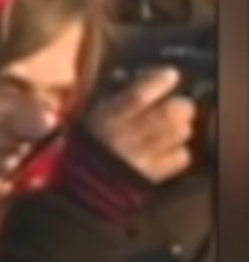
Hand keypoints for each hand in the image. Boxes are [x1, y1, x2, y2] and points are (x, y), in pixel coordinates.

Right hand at [83, 67, 197, 182]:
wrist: (80, 185)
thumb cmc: (85, 144)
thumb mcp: (90, 114)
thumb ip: (114, 96)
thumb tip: (143, 78)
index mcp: (108, 117)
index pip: (139, 95)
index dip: (159, 81)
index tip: (169, 75)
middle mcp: (127, 136)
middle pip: (171, 113)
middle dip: (179, 105)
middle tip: (177, 105)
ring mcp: (142, 156)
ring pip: (181, 132)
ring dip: (180, 127)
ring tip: (170, 128)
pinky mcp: (152, 174)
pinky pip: (180, 158)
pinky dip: (178, 152)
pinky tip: (166, 150)